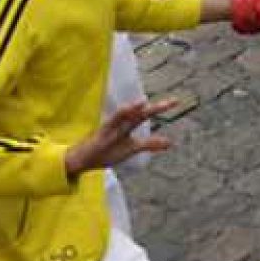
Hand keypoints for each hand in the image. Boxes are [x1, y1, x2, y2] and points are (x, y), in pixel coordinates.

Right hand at [64, 98, 178, 175]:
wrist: (83, 160)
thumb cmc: (107, 151)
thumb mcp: (132, 148)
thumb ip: (149, 144)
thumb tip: (170, 142)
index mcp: (128, 125)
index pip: (146, 114)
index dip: (159, 107)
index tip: (176, 101)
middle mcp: (121, 123)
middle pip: (140, 114)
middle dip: (155, 108)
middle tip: (173, 101)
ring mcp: (110, 128)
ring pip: (123, 116)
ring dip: (132, 109)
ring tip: (144, 102)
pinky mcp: (100, 134)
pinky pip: (109, 125)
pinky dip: (115, 119)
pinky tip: (123, 112)